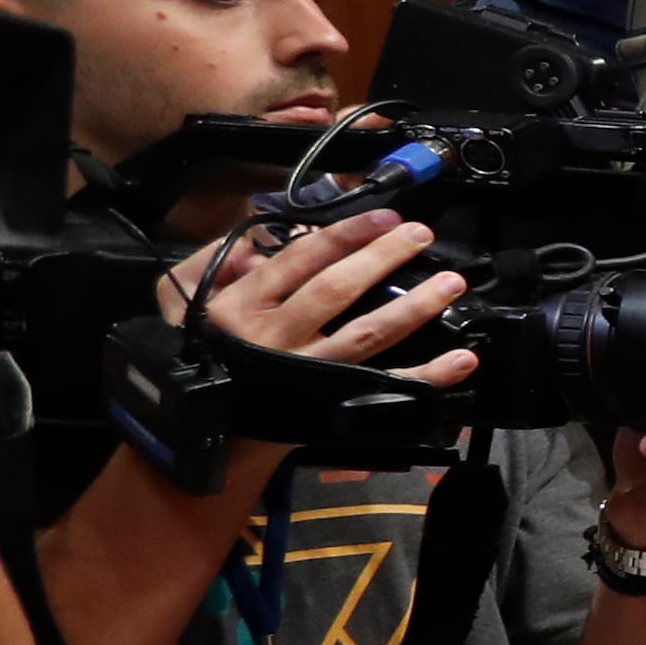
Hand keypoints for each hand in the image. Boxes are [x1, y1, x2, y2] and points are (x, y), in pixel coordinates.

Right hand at [185, 208, 475, 385]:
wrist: (208, 427)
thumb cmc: (202, 352)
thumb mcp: (181, 300)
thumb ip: (213, 261)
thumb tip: (258, 236)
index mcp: (242, 305)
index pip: (298, 258)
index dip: (344, 234)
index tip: (383, 216)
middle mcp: (276, 337)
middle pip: (337, 289)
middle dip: (382, 257)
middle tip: (421, 234)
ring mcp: (309, 372)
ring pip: (368, 333)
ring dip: (414, 307)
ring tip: (450, 283)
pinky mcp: (333, 402)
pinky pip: (389, 388)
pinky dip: (429, 375)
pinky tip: (464, 359)